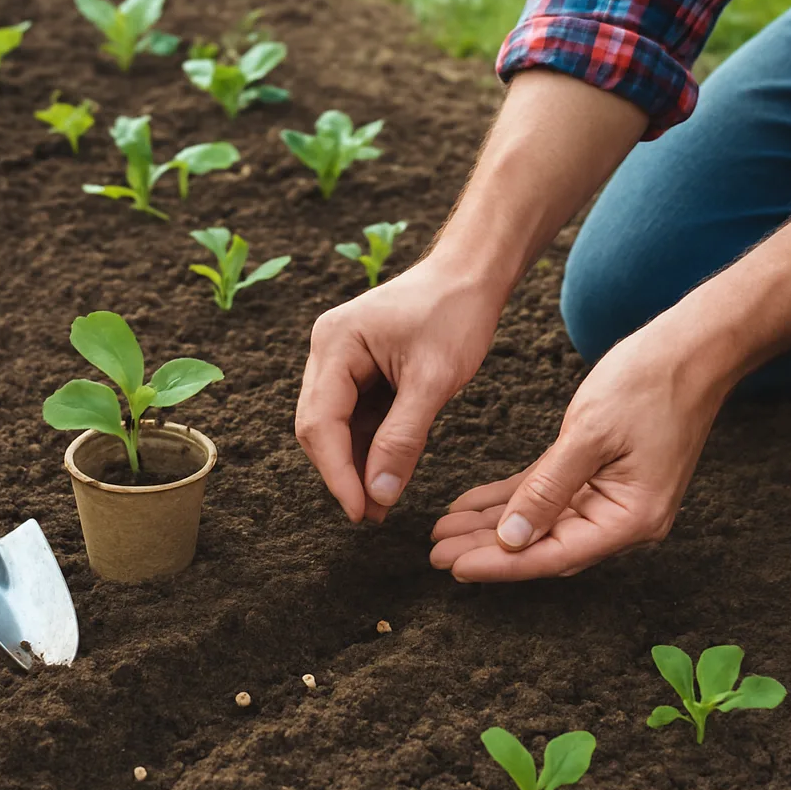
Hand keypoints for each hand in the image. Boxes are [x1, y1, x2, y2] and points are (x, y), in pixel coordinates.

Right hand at [296, 257, 502, 522]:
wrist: (471, 275)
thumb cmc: (455, 314)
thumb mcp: (433, 379)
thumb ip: (402, 438)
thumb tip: (378, 494)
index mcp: (335, 343)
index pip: (321, 422)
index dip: (337, 473)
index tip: (360, 512)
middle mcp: (327, 350)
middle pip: (318, 426)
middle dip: (343, 472)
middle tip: (371, 514)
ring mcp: (339, 358)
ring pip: (335, 426)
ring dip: (356, 463)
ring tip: (381, 503)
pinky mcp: (358, 368)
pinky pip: (355, 416)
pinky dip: (369, 445)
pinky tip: (386, 473)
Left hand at [429, 318, 730, 579]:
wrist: (692, 348)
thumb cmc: (649, 384)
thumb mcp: (589, 435)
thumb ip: (548, 489)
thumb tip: (511, 538)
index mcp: (630, 518)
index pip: (553, 554)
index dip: (499, 563)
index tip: (454, 566)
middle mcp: (623, 518)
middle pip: (543, 545)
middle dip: (487, 548)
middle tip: (435, 553)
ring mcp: (612, 498)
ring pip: (539, 521)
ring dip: (491, 526)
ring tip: (444, 531)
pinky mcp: (599, 474)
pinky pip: (546, 494)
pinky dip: (509, 499)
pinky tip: (470, 505)